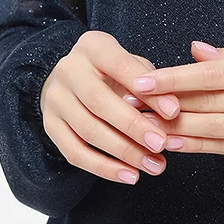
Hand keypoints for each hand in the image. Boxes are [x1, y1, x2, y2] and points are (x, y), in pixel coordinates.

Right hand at [40, 30, 186, 184]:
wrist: (72, 78)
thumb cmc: (113, 72)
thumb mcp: (133, 65)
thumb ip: (152, 83)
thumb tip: (171, 111)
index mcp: (93, 47)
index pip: (120, 65)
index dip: (148, 90)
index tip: (174, 112)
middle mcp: (68, 70)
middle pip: (99, 101)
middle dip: (134, 126)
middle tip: (161, 144)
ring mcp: (55, 99)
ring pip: (87, 131)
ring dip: (124, 152)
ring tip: (154, 166)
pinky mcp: (50, 125)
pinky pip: (74, 153)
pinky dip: (103, 168)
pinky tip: (129, 176)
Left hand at [129, 38, 223, 162]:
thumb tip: (197, 50)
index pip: (214, 72)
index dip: (175, 78)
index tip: (143, 80)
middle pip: (210, 103)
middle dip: (166, 105)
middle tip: (130, 105)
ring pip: (216, 130)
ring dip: (176, 129)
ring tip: (142, 127)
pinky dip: (201, 146)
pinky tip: (177, 144)